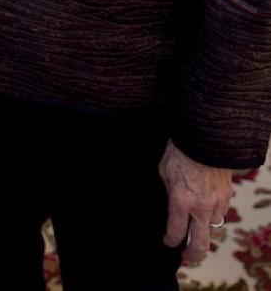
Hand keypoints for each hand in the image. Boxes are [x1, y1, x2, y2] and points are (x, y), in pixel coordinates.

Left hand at [159, 140, 233, 262]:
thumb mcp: (164, 171)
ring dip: (205, 230)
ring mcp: (216, 202)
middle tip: (187, 254)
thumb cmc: (180, 151)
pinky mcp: (227, 194)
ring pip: (213, 228)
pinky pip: (221, 212)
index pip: (176, 232)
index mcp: (181, 201)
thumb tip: (171, 202)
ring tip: (196, 228)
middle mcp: (200, 207)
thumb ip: (169, 191)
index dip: (170, 241)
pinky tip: (206, 208)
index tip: (167, 241)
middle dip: (193, 254)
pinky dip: (213, 214)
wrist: (205, 136)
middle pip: (200, 243)